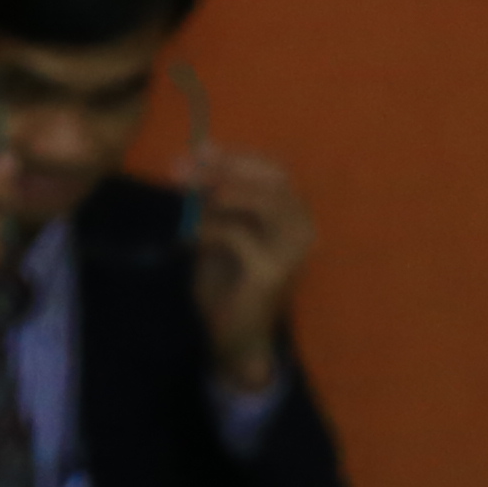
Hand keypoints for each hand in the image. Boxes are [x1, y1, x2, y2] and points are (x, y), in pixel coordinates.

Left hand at [182, 143, 312, 386]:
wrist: (234, 337)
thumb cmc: (227, 285)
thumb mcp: (218, 236)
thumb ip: (214, 203)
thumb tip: (196, 158)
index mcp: (293, 216)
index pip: (274, 171)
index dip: (237, 157)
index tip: (200, 149)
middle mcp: (303, 228)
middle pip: (274, 180)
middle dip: (226, 169)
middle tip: (184, 168)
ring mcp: (293, 250)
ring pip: (267, 201)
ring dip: (224, 193)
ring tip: (192, 198)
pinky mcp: (273, 271)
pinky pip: (240, 235)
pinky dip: (211, 229)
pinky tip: (190, 237)